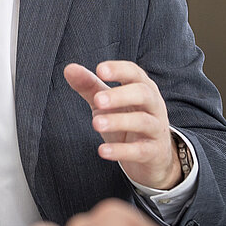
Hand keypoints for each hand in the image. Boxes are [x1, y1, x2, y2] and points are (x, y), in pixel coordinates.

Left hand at [64, 61, 180, 188]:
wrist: (153, 156)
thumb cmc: (128, 121)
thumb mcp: (107, 102)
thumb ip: (89, 85)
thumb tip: (69, 69)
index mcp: (143, 87)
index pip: (134, 73)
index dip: (118, 69)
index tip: (99, 70)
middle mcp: (153, 105)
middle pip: (143, 94)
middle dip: (120, 95)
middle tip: (97, 100)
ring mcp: (156, 129)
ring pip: (143, 121)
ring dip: (118, 121)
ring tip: (96, 124)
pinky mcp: (154, 152)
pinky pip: (140, 150)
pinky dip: (121, 151)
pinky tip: (102, 150)